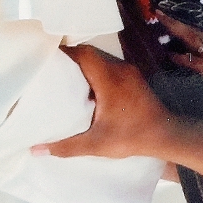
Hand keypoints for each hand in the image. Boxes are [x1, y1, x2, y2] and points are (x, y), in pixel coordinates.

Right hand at [34, 45, 171, 159]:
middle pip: (92, 53)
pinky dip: (97, 72)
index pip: (84, 53)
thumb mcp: (95, 144)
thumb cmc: (131, 136)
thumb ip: (66, 146)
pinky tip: (88, 88)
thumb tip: (36, 150)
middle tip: (52, 69)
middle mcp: (120, 69)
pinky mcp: (135, 78)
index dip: (66, 52)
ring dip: (85, 65)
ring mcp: (130, 72)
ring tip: (66, 77)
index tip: (48, 58)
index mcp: (109, 78)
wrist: (166, 135)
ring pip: (102, 59)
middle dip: (72, 58)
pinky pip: (111, 67)